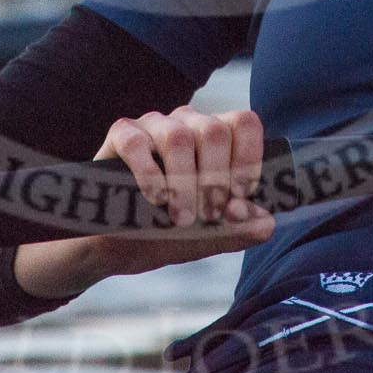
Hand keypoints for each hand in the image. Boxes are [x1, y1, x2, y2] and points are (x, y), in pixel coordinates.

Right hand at [12, 106, 273, 297]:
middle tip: (209, 217)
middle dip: (216, 180)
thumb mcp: (202, 239)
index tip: (238, 199)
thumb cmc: (158, 234)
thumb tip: (267, 223)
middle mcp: (184, 125)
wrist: (105, 248)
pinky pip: (136, 141)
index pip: (243, 123)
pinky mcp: (119, 135)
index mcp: (212, 140)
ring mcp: (150, 126)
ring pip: (179, 136)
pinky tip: (154, 200)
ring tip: (181, 218)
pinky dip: (150, 174)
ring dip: (185, 182)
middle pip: (213, 130)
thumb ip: (235, 231)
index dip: (248, 160)